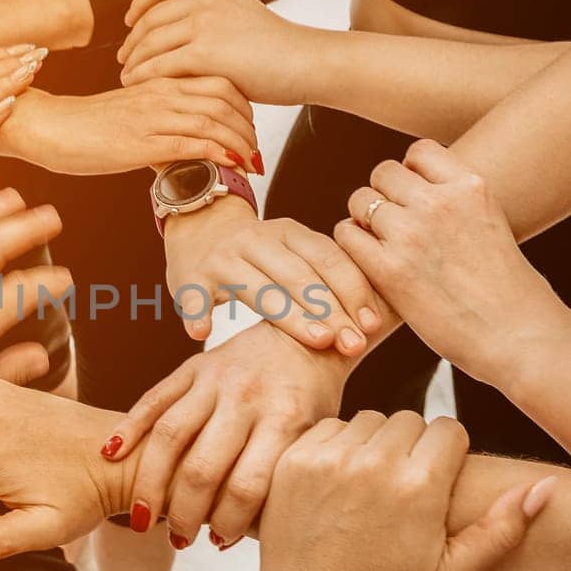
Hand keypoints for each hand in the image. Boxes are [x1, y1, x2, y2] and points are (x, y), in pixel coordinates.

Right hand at [0, 77, 263, 174]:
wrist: (49, 128)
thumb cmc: (85, 127)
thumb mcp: (130, 118)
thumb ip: (159, 127)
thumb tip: (181, 151)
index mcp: (159, 82)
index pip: (218, 80)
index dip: (244, 102)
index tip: (251, 125)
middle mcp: (162, 93)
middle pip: (225, 97)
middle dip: (249, 123)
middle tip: (257, 146)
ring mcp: (154, 116)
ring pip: (214, 119)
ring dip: (240, 141)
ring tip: (252, 160)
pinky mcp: (144, 141)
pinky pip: (193, 142)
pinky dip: (220, 152)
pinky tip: (232, 163)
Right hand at [102, 322, 352, 548]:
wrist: (308, 336)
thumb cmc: (314, 401)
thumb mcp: (315, 438)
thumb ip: (283, 480)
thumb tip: (246, 536)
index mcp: (286, 419)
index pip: (247, 485)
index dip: (228, 522)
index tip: (219, 541)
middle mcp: (248, 397)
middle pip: (203, 467)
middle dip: (184, 514)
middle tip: (178, 539)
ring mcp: (216, 378)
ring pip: (170, 436)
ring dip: (150, 483)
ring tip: (142, 518)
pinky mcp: (193, 365)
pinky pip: (153, 398)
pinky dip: (128, 428)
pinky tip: (110, 456)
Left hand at [119, 0, 316, 103]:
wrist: (305, 61)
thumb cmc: (279, 50)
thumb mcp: (242, 18)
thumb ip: (215, 19)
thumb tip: (188, 35)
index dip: (140, 4)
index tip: (129, 20)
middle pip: (151, 17)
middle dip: (133, 39)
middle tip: (123, 57)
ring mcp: (205, 23)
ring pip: (151, 42)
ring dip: (134, 60)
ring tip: (127, 76)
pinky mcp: (205, 53)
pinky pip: (160, 64)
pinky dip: (143, 76)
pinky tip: (138, 87)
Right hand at [164, 202, 380, 352]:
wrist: (199, 226)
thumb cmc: (262, 257)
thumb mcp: (293, 254)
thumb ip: (325, 276)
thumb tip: (379, 318)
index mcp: (289, 233)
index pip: (328, 259)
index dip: (353, 291)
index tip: (373, 325)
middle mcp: (257, 240)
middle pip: (299, 277)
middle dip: (331, 312)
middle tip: (355, 344)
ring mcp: (222, 257)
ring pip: (258, 289)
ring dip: (290, 316)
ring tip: (318, 341)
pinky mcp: (191, 276)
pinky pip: (194, 297)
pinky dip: (197, 313)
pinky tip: (203, 334)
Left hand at [254, 411, 554, 570]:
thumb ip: (503, 528)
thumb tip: (545, 487)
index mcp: (420, 486)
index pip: (449, 430)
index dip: (448, 455)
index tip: (436, 483)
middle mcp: (375, 462)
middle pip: (410, 420)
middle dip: (413, 447)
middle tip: (402, 488)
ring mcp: (329, 457)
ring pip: (369, 420)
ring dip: (374, 443)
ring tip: (370, 486)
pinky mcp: (295, 458)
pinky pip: (329, 427)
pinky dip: (337, 446)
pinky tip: (338, 484)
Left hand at [335, 140, 559, 384]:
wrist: (519, 336)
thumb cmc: (509, 291)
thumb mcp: (492, 224)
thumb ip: (459, 204)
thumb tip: (423, 194)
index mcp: (471, 186)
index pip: (419, 152)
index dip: (409, 174)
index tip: (413, 199)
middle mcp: (440, 202)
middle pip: (383, 173)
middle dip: (383, 196)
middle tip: (392, 228)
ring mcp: (412, 233)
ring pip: (360, 200)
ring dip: (363, 221)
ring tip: (380, 246)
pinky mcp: (390, 269)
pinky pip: (346, 235)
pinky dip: (351, 246)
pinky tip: (367, 264)